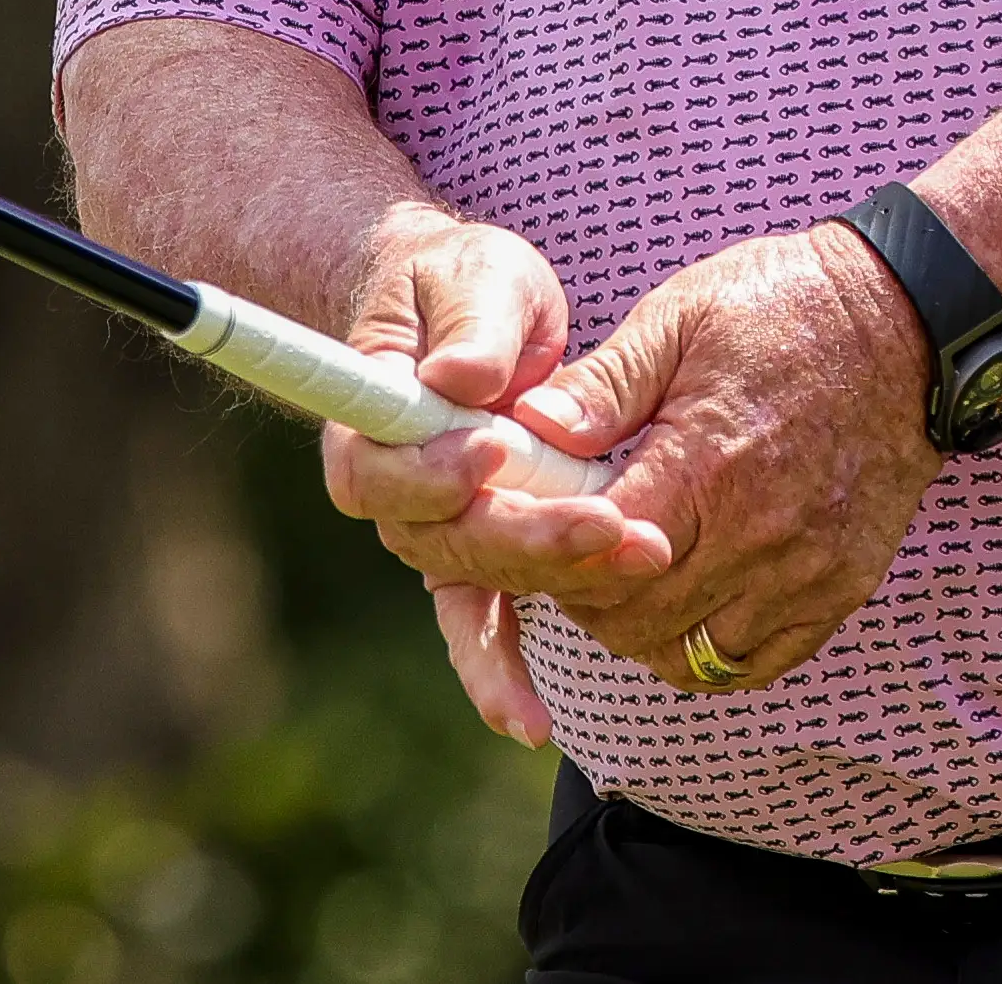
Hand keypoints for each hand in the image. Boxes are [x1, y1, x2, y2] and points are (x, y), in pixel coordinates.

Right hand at [318, 205, 646, 737]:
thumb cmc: (461, 286)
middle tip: (611, 524)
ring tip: (632, 570)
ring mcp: (437, 531)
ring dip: (556, 579)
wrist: (467, 314)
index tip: (492, 448)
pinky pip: (481, 626)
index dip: (431, 470)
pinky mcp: (479, 556)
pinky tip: (532, 724)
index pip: (383, 465)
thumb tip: (465, 378)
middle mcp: (393, 489)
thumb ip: (474, 326)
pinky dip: (502, 674)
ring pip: (483, 575)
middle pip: (447, 535)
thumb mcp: (473, 277)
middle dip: (530, 535)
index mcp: (370, 418)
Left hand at [368, 222, 935, 696]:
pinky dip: (708, 651)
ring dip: (640, 631)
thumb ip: (605, 384)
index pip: (596, 555)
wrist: (906, 322)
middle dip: (582, 599)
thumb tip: (529, 427)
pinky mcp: (839, 590)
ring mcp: (804, 573)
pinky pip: (755, 663)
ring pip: (689, 656)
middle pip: (634, 620)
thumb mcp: (680, 317)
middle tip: (567, 557)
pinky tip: (684, 604)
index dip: (549, 551)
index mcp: (704, 466)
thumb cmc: (780, 307)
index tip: (534, 526)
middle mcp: (756, 536)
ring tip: (621, 581)